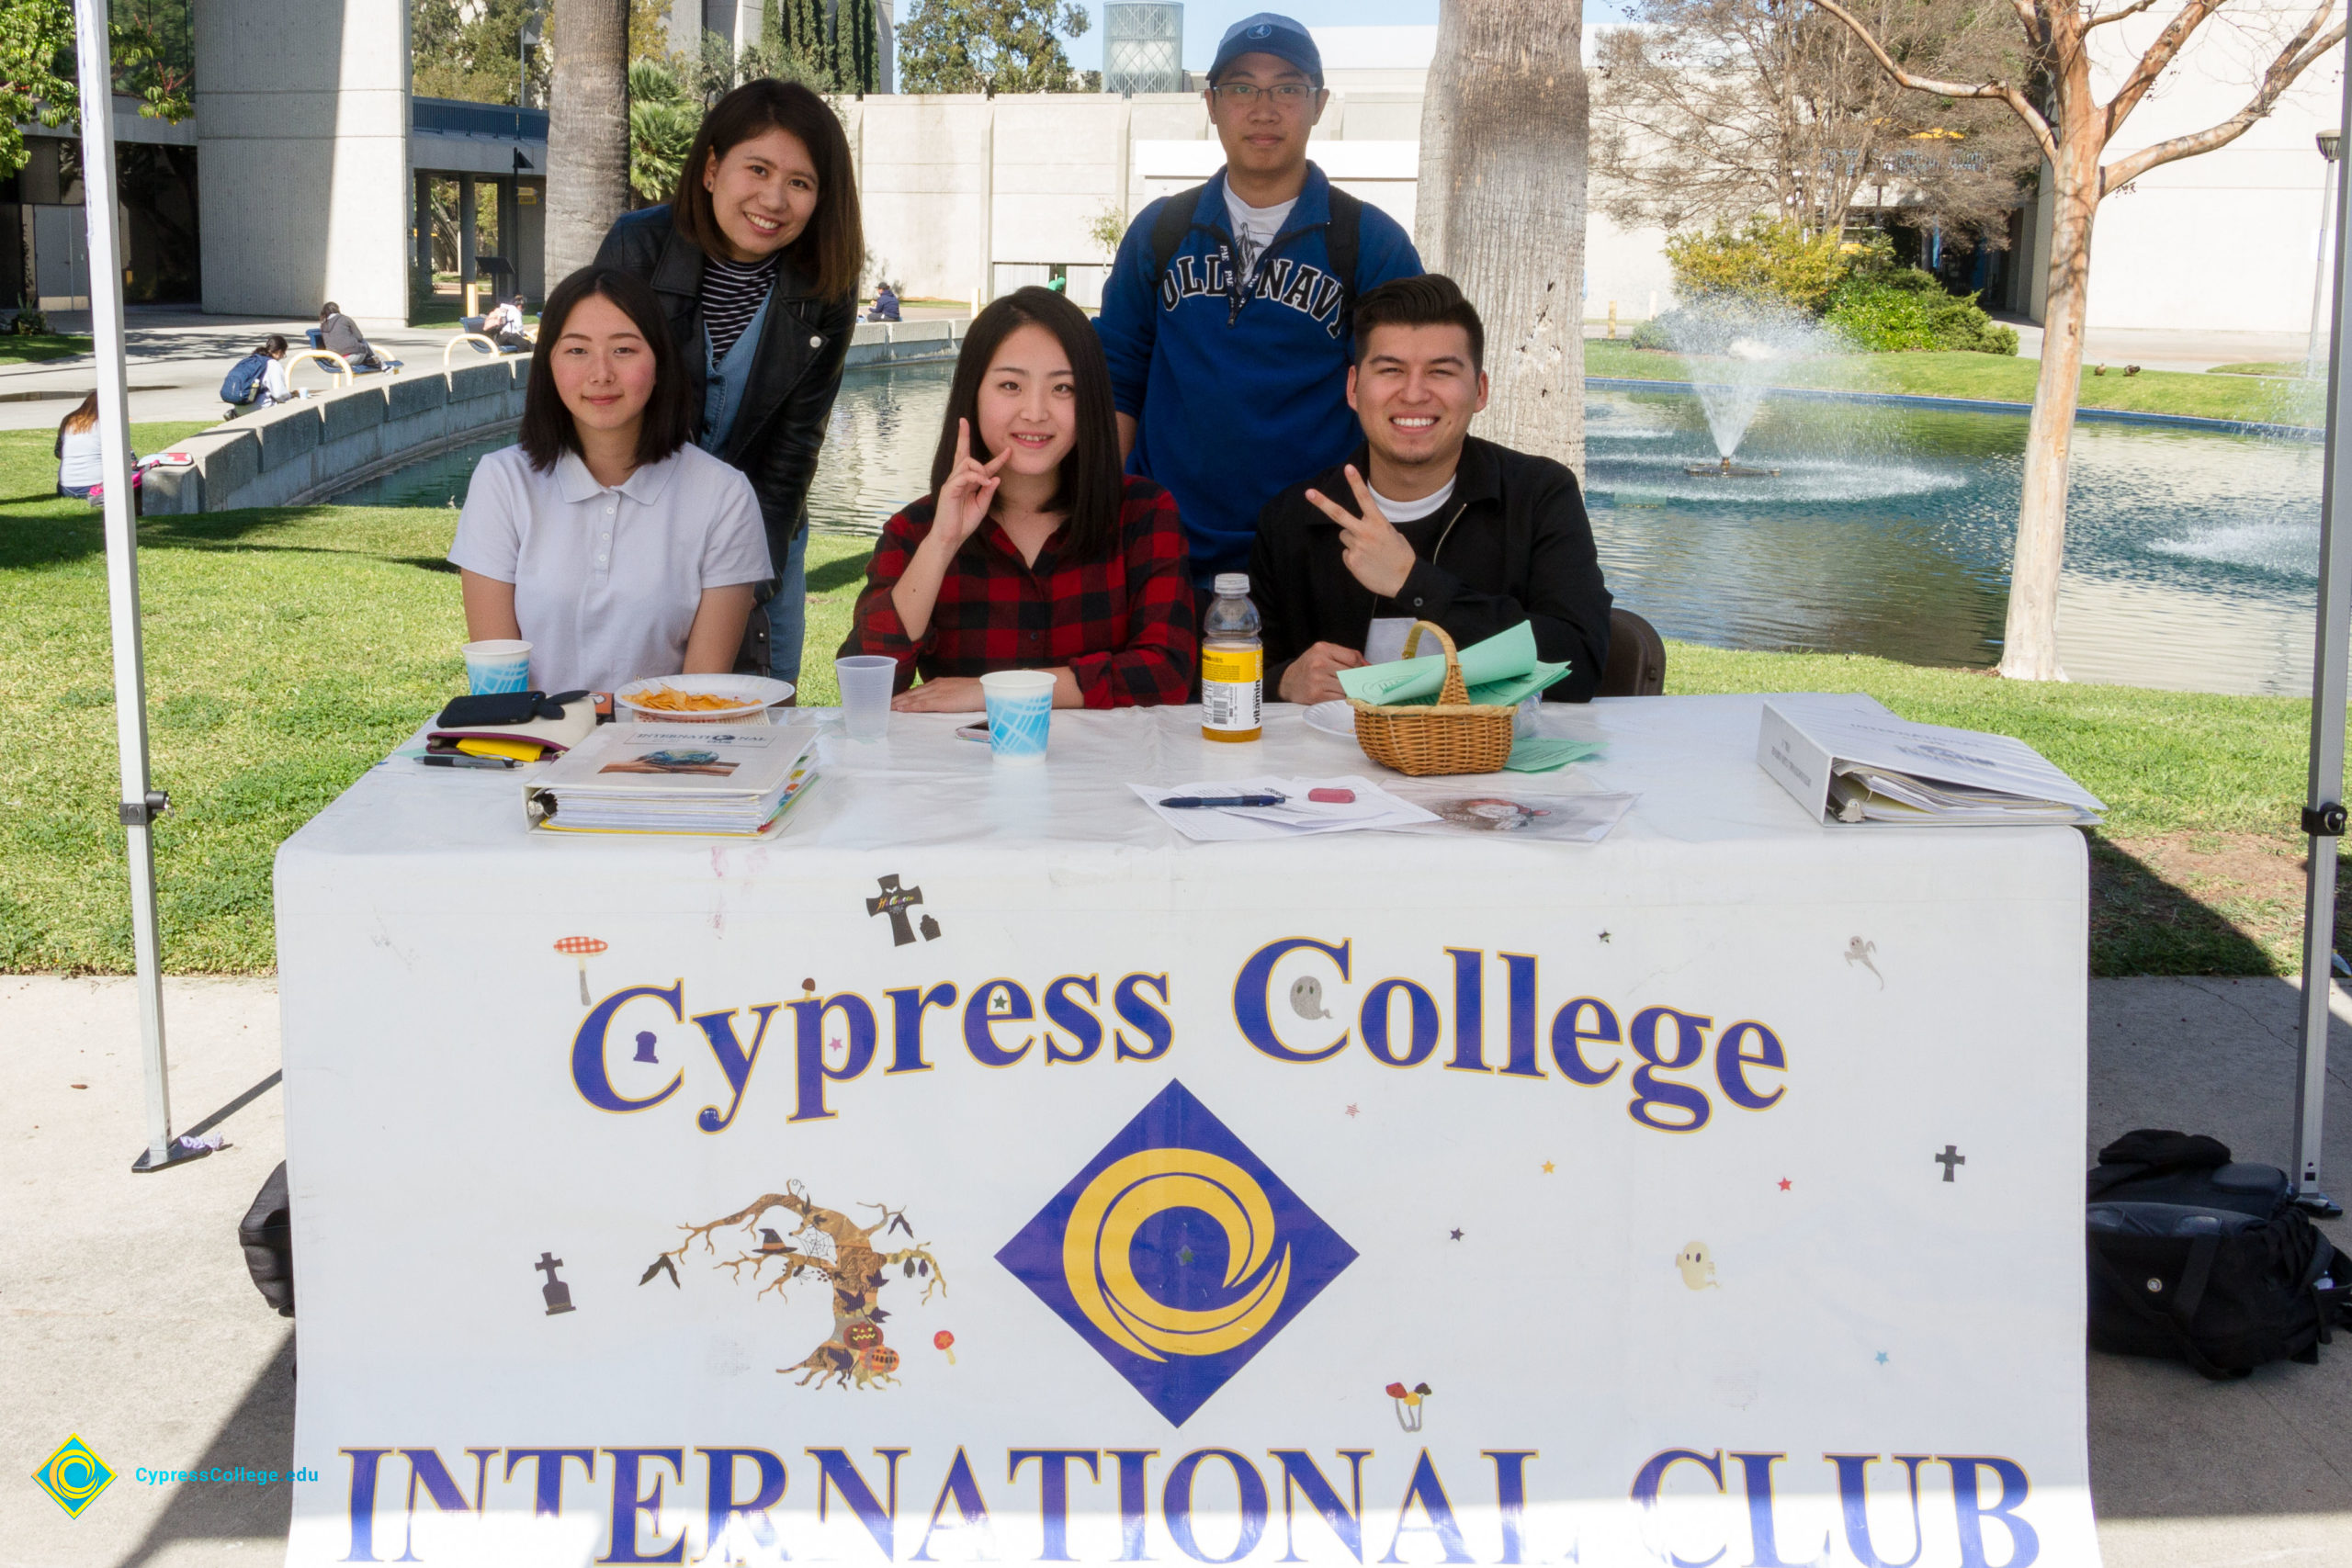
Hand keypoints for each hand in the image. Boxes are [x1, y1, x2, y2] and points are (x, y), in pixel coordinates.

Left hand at [891, 676, 985, 712]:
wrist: (987, 690)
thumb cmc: (978, 692)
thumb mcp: (959, 691)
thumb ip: (948, 695)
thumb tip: (943, 702)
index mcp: (940, 683)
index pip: (918, 690)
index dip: (905, 695)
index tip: (894, 699)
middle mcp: (936, 686)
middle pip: (912, 693)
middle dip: (897, 698)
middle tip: (884, 703)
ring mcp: (938, 693)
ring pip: (913, 698)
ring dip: (899, 703)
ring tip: (887, 707)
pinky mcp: (942, 701)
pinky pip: (922, 704)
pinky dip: (910, 707)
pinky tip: (901, 710)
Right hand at [926, 419, 1009, 554]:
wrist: (950, 537)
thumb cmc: (964, 522)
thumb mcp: (982, 506)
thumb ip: (988, 491)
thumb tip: (997, 478)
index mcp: (968, 483)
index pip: (981, 465)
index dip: (996, 458)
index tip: (1009, 450)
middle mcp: (959, 479)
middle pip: (963, 453)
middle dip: (962, 436)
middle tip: (963, 421)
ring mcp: (952, 482)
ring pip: (966, 462)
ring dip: (981, 468)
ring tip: (986, 481)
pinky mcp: (949, 488)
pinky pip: (964, 475)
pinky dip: (977, 477)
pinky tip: (984, 484)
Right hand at [1279, 642, 1366, 703]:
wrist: (1287, 682)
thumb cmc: (1310, 666)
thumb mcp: (1324, 653)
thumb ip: (1346, 656)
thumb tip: (1369, 667)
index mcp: (1322, 649)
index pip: (1353, 658)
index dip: (1361, 667)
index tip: (1363, 672)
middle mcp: (1319, 663)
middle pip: (1351, 674)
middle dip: (1357, 680)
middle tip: (1359, 683)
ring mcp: (1317, 680)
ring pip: (1347, 688)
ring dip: (1350, 691)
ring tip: (1347, 690)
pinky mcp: (1316, 696)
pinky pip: (1339, 699)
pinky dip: (1342, 699)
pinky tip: (1339, 696)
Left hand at [1304, 465, 1417, 599]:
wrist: (1405, 581)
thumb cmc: (1401, 556)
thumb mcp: (1393, 534)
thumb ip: (1375, 527)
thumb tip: (1361, 529)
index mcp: (1379, 523)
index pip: (1365, 499)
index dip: (1356, 482)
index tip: (1348, 468)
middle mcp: (1365, 532)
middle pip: (1339, 514)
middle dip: (1322, 502)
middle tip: (1309, 493)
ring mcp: (1357, 547)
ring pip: (1345, 536)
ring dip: (1352, 541)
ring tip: (1369, 551)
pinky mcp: (1351, 561)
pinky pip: (1346, 554)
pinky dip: (1354, 557)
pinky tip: (1367, 564)